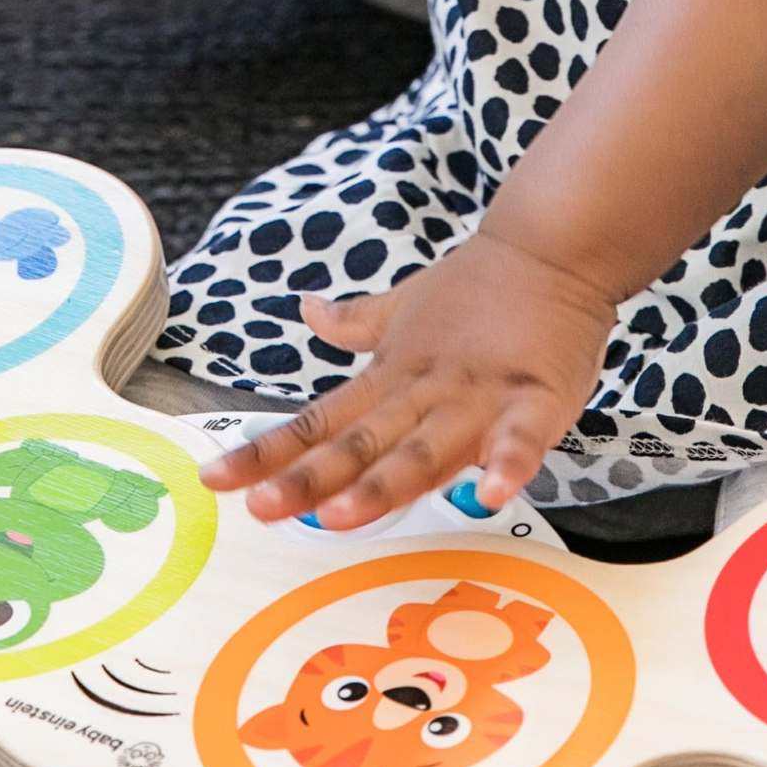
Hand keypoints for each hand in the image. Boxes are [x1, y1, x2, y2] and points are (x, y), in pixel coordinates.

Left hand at [197, 226, 618, 526]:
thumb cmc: (478, 286)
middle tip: (262, 509)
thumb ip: (356, 322)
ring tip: (342, 517)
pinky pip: (521, 437)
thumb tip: (308, 309)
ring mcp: (478, 397)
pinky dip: (507, 463)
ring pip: (424, 449)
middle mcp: (423, 393)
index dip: (267, 452)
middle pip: (359, 445)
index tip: (215, 478)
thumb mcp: (405, 305)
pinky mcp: (536, 398)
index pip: (318, 422)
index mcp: (390, 378)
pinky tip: (490, 493)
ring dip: (384, 484)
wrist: (551, 249)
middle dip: (310, 479)